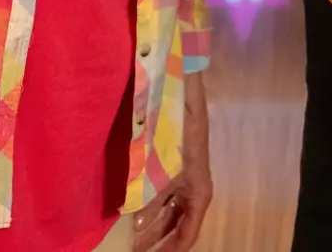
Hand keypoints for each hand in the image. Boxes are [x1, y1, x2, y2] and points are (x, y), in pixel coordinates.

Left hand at [135, 77, 210, 249]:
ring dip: (152, 225)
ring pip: (169, 211)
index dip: (170, 251)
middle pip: (177, 225)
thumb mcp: (162, 170)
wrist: (180, 95)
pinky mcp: (174, 167)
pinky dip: (149, 206)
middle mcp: (194, 190)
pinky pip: (162, 195)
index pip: (187, 235)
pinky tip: (132, 212)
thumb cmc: (175, 133)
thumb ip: (150, 198)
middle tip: (135, 251)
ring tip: (132, 239)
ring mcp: (184, 179)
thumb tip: (136, 223)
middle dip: (157, 241)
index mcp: (199, 195)